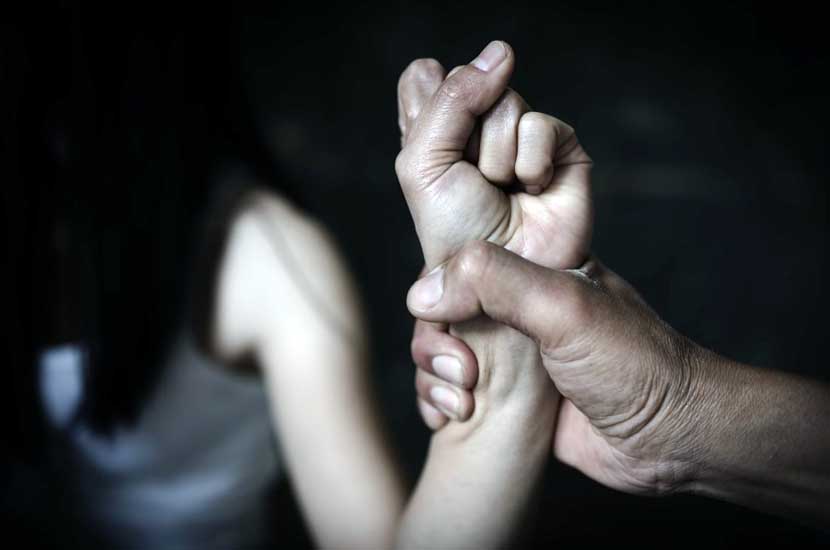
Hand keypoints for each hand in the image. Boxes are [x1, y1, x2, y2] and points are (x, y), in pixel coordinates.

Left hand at [396, 40, 592, 272]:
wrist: (506, 273)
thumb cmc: (457, 230)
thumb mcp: (424, 165)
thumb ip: (449, 101)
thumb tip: (501, 53)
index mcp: (435, 128)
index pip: (424, 78)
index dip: (430, 103)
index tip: (436, 152)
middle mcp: (476, 125)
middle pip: (468, 81)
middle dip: (464, 139)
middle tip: (471, 179)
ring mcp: (518, 132)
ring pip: (505, 101)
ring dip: (496, 158)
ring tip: (502, 190)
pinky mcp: (559, 144)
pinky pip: (541, 124)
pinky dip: (530, 163)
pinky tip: (531, 188)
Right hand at [407, 241, 702, 494]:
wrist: (671, 440)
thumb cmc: (633, 364)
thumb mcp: (563, 306)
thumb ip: (494, 282)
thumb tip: (423, 292)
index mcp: (535, 267)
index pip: (463, 256)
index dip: (438, 282)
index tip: (436, 314)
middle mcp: (519, 305)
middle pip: (443, 306)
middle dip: (434, 340)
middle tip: (461, 371)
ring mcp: (513, 351)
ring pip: (443, 351)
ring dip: (434, 377)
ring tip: (461, 401)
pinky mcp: (510, 393)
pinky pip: (454, 389)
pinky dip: (440, 403)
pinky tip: (449, 418)